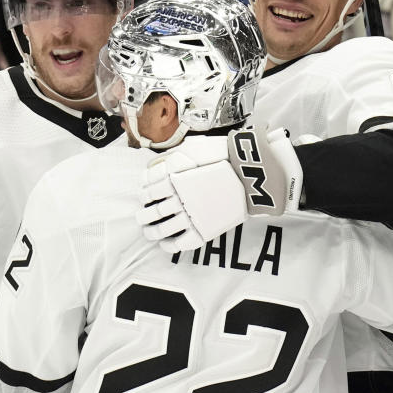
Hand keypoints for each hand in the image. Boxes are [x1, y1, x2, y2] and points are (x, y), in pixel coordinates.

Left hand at [139, 126, 302, 252]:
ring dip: (151, 232)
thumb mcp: (192, 146)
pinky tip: (165, 243)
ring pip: (161, 229)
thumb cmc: (224, 155)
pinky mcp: (203, 230)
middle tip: (141, 216)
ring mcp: (190, 215)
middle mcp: (177, 197)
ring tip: (149, 231)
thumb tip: (155, 165)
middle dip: (143, 215)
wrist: (251, 171)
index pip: (146, 190)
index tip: (143, 197)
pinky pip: (180, 244)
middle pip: (151, 211)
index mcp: (171, 177)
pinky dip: (169, 246)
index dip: (142, 195)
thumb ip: (170, 157)